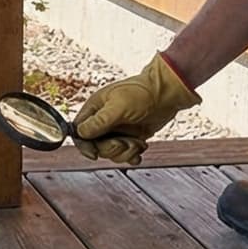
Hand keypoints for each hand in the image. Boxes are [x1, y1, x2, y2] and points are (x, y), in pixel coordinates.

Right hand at [72, 53, 201, 163]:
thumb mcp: (118, 107)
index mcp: (95, 109)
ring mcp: (117, 130)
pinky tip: (141, 148)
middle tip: (125, 142)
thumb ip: (99, 121)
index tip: (94, 154)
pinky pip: (125, 154)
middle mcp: (103, 120)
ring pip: (111, 152)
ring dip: (125, 151)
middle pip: (96, 146)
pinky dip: (133, 155)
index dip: (84, 145)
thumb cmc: (142, 93)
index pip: (79, 131)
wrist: (168, 94)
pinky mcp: (130, 137)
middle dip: (111, 148)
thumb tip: (80, 133)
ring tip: (137, 143)